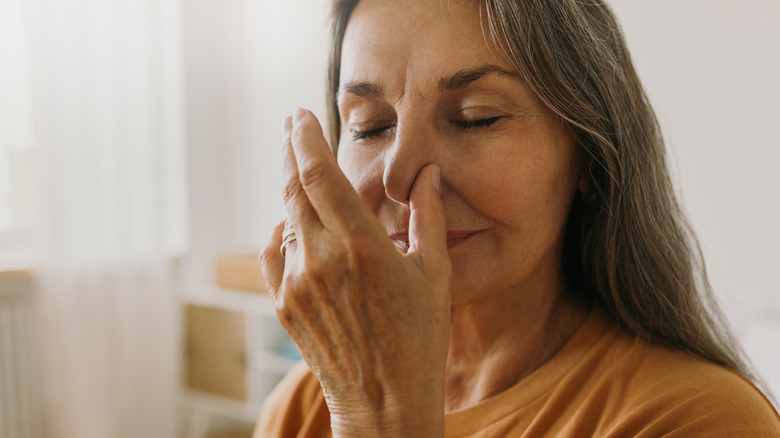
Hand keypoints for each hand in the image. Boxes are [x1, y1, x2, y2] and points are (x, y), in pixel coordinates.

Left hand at [259, 109, 451, 436]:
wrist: (384, 402)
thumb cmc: (420, 340)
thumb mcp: (435, 274)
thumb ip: (429, 216)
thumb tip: (427, 174)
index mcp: (362, 246)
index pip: (320, 174)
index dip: (306, 138)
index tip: (300, 116)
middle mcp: (321, 260)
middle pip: (293, 187)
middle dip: (291, 150)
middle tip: (292, 126)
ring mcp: (296, 283)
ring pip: (285, 218)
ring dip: (293, 192)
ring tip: (306, 176)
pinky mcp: (284, 304)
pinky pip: (274, 252)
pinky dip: (284, 230)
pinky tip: (296, 225)